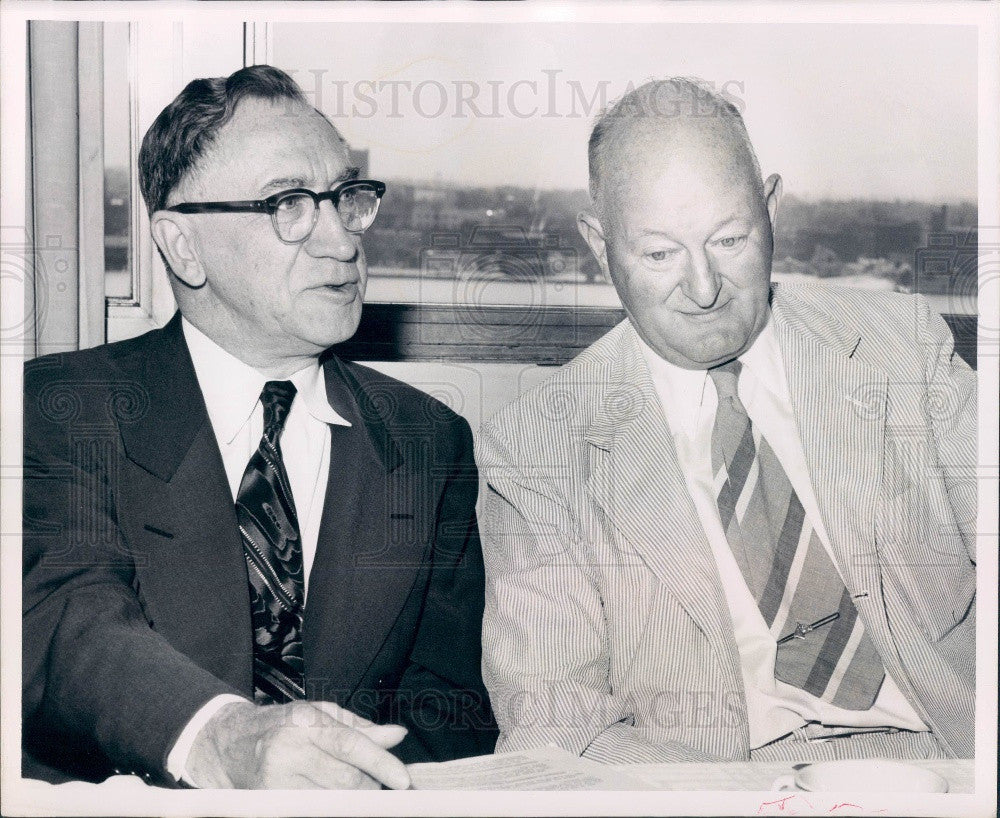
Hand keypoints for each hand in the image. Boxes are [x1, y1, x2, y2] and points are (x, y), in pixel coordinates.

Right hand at [185, 699, 410, 788]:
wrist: (231, 743)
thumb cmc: (284, 724)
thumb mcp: (322, 715)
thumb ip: (361, 728)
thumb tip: (397, 735)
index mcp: (305, 722)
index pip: (349, 744)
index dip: (379, 762)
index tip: (403, 778)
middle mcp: (289, 749)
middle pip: (344, 778)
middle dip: (370, 785)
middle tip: (379, 783)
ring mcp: (276, 779)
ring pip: (332, 799)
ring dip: (353, 798)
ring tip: (357, 789)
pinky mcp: (269, 801)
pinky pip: (313, 809)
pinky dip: (331, 806)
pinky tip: (333, 798)